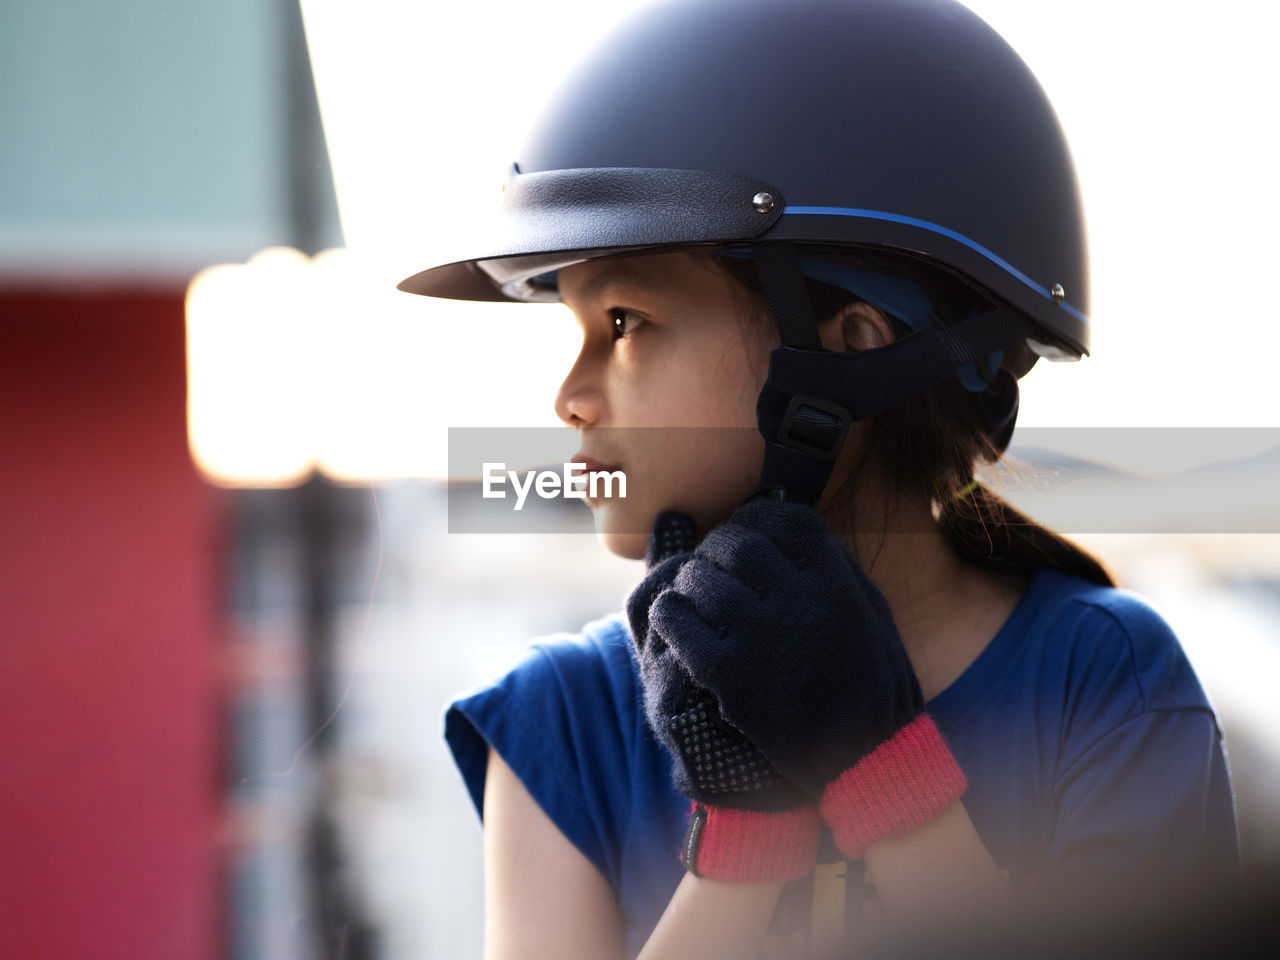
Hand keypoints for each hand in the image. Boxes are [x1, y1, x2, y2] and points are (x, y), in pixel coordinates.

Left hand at [648, 494, 965, 858]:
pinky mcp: (726, 672)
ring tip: (694, 599)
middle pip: (733, 544)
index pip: (781, 519)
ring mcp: (758, 634)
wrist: (862, 759)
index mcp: (833, 579)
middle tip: (712, 567)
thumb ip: (833, 564)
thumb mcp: (869, 611)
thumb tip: (787, 517)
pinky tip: (676, 625)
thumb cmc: (867, 681)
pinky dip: (668, 615)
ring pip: (697, 578)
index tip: (744, 536)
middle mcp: (796, 599)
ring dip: (689, 583)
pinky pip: (676, 619)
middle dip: (716, 550)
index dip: (754, 522)